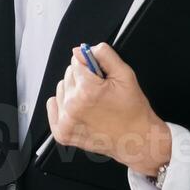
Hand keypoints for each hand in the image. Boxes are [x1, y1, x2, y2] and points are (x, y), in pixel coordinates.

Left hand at [46, 43, 171, 175]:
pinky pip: (53, 106)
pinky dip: (63, 104)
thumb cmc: (133, 111)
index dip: (91, 67)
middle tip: (100, 92)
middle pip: (68, 75)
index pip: (77, 61)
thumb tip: (82, 50)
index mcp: (88, 90)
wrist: (137, 140)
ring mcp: (66, 121)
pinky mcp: (62, 133)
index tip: (100, 78)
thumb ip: (104, 56)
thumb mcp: (125, 75)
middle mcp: (73, 106)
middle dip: (83, 79)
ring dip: (73, 91)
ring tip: (91, 102)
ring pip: (61, 89)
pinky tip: (79, 109)